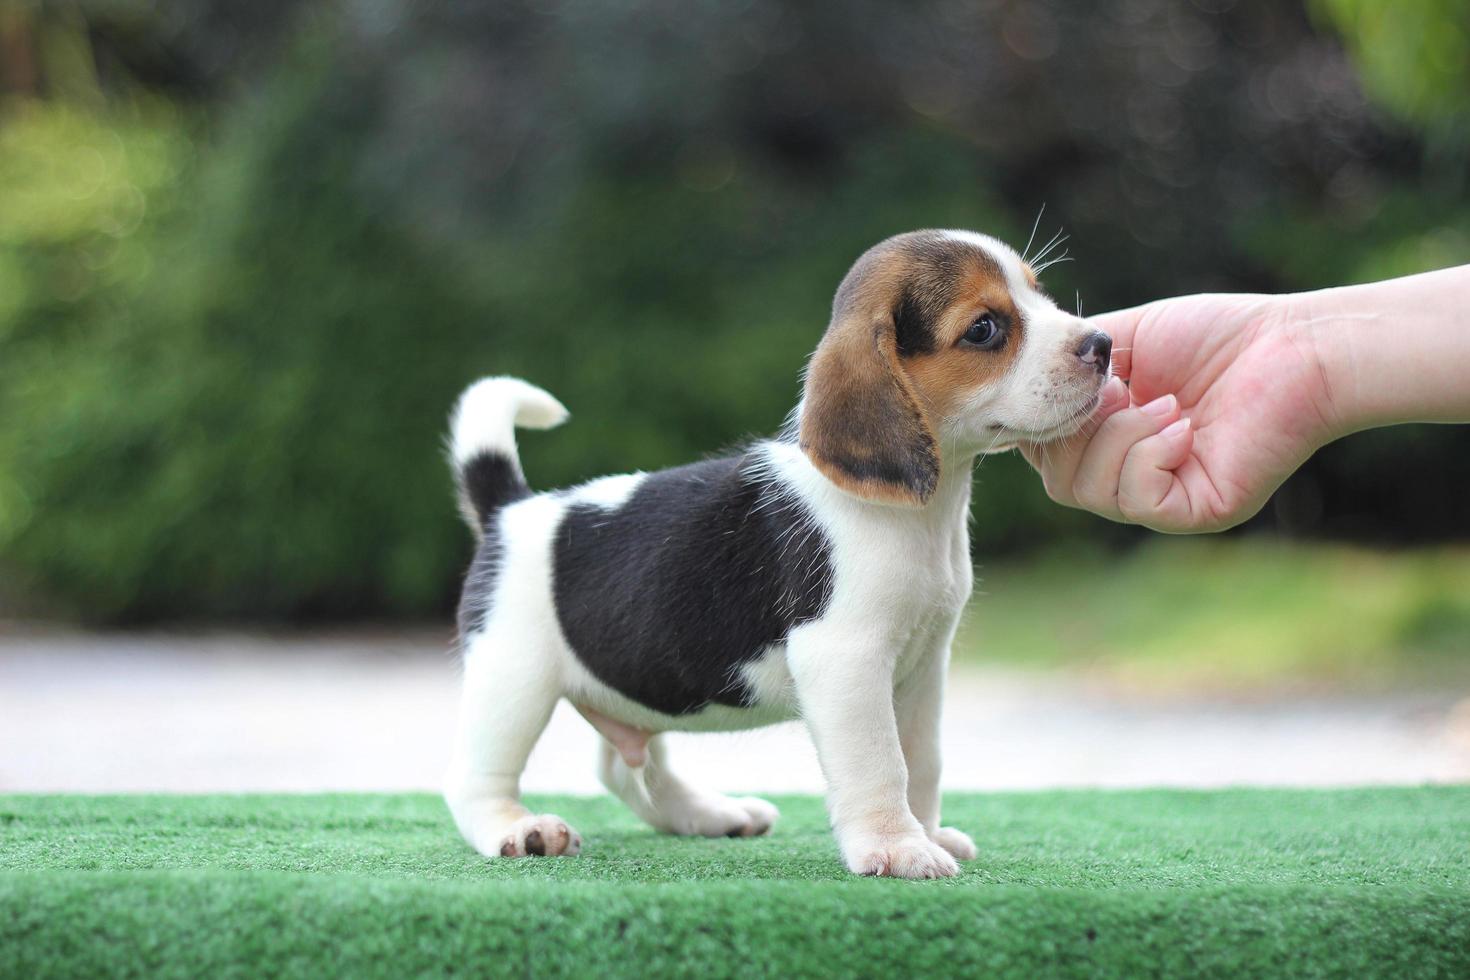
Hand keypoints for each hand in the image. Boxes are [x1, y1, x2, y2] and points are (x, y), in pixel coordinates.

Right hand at [1020, 293, 1337, 531]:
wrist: (1293, 346)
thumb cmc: (1217, 336)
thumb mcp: (1117, 341)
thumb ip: (1064, 366)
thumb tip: (1016, 382)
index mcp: (1113, 439)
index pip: (1044, 451)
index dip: (1043, 418)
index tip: (1066, 381)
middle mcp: (1134, 475)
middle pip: (1057, 480)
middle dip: (1076, 427)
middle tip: (1119, 391)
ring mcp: (1162, 498)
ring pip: (1088, 492)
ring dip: (1118, 436)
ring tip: (1165, 403)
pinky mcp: (1192, 511)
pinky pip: (1134, 498)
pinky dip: (1149, 453)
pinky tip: (1185, 425)